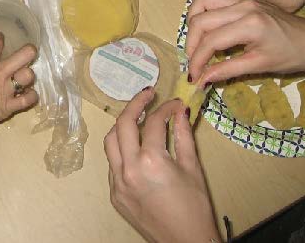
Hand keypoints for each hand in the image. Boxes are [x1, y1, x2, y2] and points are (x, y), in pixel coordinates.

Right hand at [0, 29, 37, 140]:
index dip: (0, 38)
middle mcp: (0, 73)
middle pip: (25, 55)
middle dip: (29, 50)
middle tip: (27, 52)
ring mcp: (7, 91)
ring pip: (29, 76)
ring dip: (28, 73)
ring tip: (21, 75)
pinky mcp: (9, 108)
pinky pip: (28, 100)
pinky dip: (31, 95)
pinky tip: (26, 92)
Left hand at [104, 90, 219, 241]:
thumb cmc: (195, 209)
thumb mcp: (193, 169)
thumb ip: (184, 136)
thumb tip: (180, 111)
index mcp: (151, 161)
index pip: (154, 122)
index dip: (165, 108)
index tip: (174, 104)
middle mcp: (129, 169)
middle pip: (123, 123)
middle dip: (135, 104)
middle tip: (148, 95)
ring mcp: (117, 182)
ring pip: (110, 142)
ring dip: (122, 126)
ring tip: (138, 119)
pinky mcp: (114, 194)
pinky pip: (112, 163)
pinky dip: (122, 150)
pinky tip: (136, 149)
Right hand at [185, 0, 304, 83]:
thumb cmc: (291, 55)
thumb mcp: (259, 66)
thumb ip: (227, 70)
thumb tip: (200, 80)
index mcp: (250, 24)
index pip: (211, 41)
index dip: (197, 60)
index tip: (193, 76)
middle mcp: (242, 5)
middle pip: (200, 19)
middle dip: (191, 43)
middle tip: (194, 61)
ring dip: (193, 18)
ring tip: (198, 39)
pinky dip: (203, 1)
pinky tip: (206, 18)